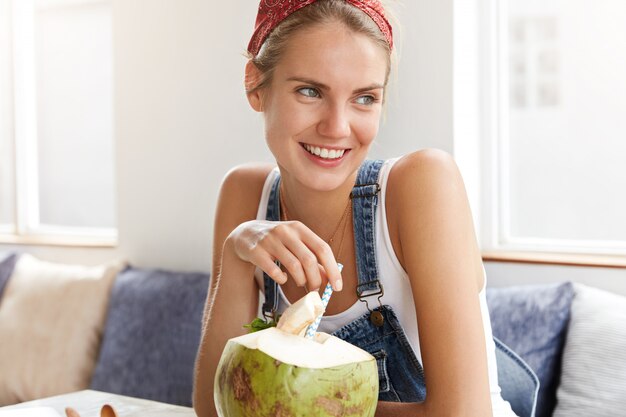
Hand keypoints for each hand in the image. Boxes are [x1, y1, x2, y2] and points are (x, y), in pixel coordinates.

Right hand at [228, 220, 342, 290]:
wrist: (245, 234)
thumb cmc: (277, 242)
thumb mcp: (295, 244)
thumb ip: (312, 258)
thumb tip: (329, 278)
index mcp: (299, 228)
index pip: (322, 248)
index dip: (332, 269)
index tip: (337, 287)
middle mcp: (286, 231)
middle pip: (309, 259)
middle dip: (315, 279)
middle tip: (315, 290)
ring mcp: (270, 240)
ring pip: (293, 266)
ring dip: (300, 280)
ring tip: (300, 283)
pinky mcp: (256, 251)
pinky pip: (274, 271)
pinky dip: (282, 279)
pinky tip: (282, 278)